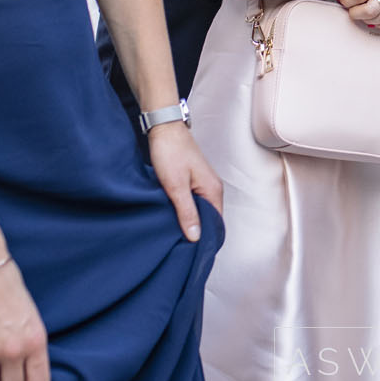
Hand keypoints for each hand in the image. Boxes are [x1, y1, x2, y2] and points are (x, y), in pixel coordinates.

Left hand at [147, 123, 222, 241]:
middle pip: (209, 218)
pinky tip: (172, 217)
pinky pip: (192, 203)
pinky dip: (184, 211)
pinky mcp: (191, 181)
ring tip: (174, 235)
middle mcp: (212, 188)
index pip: (216, 224)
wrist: (163, 128)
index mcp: (213, 190)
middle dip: (197, 232)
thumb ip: (187, 212)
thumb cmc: (170, 152)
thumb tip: (196, 236)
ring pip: (199, 211)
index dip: (205, 239)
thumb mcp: (176, 186)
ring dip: (189, 221)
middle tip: (180, 247)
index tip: (191, 252)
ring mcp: (202, 184)